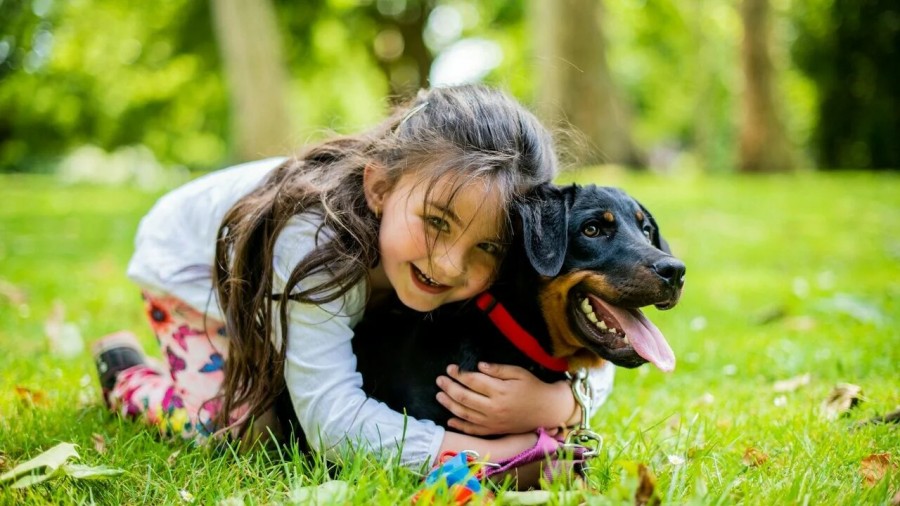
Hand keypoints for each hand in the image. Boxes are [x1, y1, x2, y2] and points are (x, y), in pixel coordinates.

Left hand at [435, 362, 578, 435]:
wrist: (547, 410)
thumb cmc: (533, 388)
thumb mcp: (518, 372)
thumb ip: (497, 369)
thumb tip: (478, 365)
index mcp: (500, 391)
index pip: (473, 381)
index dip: (459, 374)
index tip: (450, 368)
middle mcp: (494, 408)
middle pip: (465, 397)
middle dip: (449, 387)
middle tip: (439, 380)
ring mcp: (493, 422)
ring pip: (465, 414)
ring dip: (449, 404)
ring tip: (439, 396)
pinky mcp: (494, 430)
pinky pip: (473, 430)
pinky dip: (460, 426)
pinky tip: (449, 420)